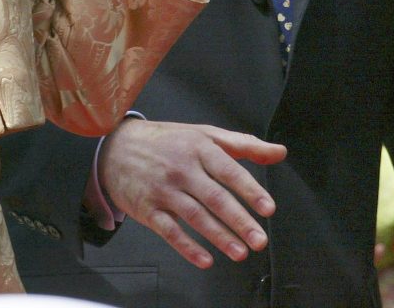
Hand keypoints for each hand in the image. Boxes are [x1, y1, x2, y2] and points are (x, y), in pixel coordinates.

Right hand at [98, 118, 286, 269]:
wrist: (116, 147)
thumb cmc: (166, 141)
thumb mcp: (203, 134)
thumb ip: (243, 145)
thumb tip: (278, 152)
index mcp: (198, 148)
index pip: (228, 170)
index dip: (249, 190)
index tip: (267, 208)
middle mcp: (181, 168)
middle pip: (214, 197)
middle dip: (239, 221)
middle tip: (259, 240)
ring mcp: (163, 189)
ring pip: (195, 216)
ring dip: (219, 237)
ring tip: (240, 252)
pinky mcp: (148, 208)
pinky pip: (169, 231)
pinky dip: (187, 247)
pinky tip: (205, 259)